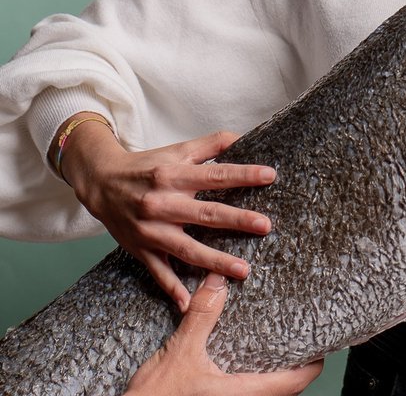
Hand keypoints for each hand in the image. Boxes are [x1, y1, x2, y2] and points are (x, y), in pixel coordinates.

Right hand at [58, 119, 276, 311]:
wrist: (102, 183)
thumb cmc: (146, 166)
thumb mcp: (177, 151)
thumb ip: (211, 144)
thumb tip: (243, 136)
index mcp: (174, 175)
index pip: (215, 175)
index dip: (243, 175)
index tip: (270, 175)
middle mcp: (163, 203)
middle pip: (205, 213)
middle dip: (237, 220)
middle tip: (265, 225)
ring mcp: (152, 230)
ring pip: (187, 249)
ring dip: (215, 261)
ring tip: (243, 270)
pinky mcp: (141, 250)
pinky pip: (159, 272)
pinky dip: (172, 288)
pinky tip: (188, 303)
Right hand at [125, 273, 322, 393]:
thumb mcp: (179, 353)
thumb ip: (202, 317)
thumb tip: (219, 279)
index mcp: (240, 395)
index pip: (293, 382)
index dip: (312, 364)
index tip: (323, 343)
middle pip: (280, 388)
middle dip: (290, 364)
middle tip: (297, 335)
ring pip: (259, 391)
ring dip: (267, 371)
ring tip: (270, 342)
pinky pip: (237, 392)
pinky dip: (245, 375)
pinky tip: (235, 359)